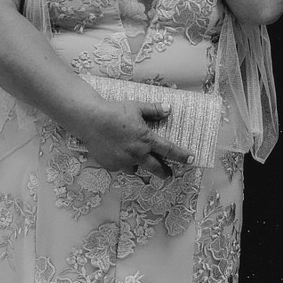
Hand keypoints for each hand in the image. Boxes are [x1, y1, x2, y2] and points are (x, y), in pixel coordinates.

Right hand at [78, 99, 194, 178]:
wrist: (90, 120)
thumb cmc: (114, 111)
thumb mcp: (136, 107)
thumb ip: (154, 109)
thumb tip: (169, 108)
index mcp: (146, 139)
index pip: (170, 150)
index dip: (182, 156)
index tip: (191, 160)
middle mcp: (137, 153)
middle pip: (156, 168)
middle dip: (164, 173)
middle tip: (169, 175)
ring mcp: (124, 161)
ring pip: (136, 169)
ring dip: (140, 166)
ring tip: (139, 162)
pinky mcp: (111, 165)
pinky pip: (120, 167)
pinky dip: (122, 163)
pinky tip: (118, 155)